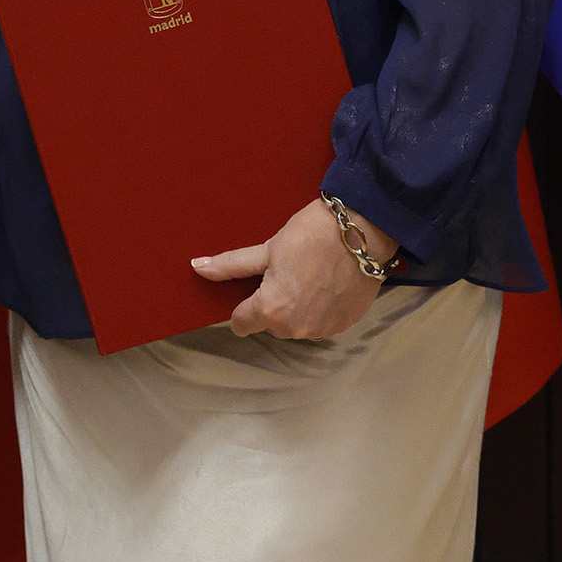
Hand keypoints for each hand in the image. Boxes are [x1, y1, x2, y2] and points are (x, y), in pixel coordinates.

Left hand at [191, 199, 397, 340]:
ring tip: (309, 276)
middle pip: (270, 324)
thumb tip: (197, 268)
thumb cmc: (312, 235)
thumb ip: (232, 265)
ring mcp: (323, 330)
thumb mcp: (267, 248)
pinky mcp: (345, 325)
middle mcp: (296, 329)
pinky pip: (321, 323)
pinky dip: (321, 309)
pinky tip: (327, 284)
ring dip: (298, 309)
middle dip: (272, 304)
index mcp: (271, 311)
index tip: (253, 286)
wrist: (364, 231)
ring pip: (296, 325)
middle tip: (286, 272)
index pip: (240, 323)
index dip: (243, 304)